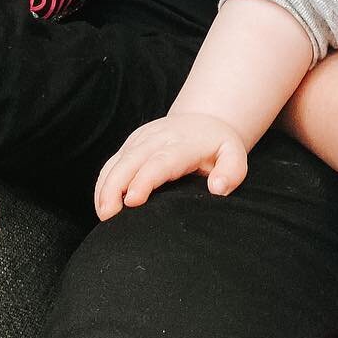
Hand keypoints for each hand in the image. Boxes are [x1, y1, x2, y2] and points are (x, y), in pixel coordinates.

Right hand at [94, 114, 247, 219]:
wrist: (203, 121)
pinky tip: (102, 205)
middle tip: (108, 215)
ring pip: (117, 161)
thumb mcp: (234, 154)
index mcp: (183, 143)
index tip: (133, 200)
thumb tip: (217, 188)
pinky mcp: (130, 144)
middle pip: (131, 160)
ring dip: (105, 187)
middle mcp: (158, 138)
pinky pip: (112, 163)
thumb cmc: (218, 146)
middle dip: (115, 186)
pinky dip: (103, 183)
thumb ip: (231, 172)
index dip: (144, 179)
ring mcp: (141, 139)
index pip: (160, 161)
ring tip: (103, 215)